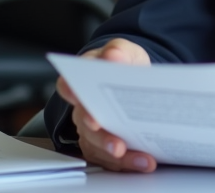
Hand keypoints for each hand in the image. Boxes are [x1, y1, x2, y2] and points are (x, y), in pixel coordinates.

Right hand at [54, 38, 156, 172]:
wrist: (133, 78)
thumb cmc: (122, 64)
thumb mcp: (124, 51)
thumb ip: (118, 51)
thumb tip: (114, 55)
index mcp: (82, 80)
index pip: (68, 86)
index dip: (71, 93)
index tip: (81, 98)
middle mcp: (82, 108)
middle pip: (84, 123)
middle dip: (101, 135)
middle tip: (116, 143)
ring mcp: (91, 129)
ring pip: (97, 146)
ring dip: (118, 155)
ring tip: (141, 158)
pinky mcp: (102, 146)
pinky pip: (111, 159)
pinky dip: (129, 163)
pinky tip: (146, 161)